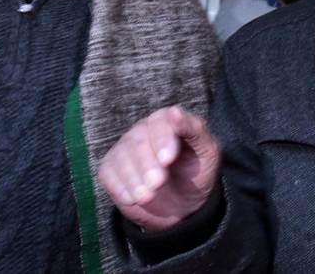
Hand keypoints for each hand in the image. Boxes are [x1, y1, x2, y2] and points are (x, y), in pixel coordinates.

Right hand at [97, 105, 220, 230]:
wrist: (182, 204)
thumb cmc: (196, 172)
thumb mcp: (207, 152)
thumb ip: (194, 129)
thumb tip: (174, 111)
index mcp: (167, 121)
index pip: (160, 123)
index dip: (162, 140)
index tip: (168, 160)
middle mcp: (143, 130)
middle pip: (138, 142)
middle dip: (148, 165)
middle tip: (158, 184)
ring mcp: (125, 148)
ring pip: (121, 157)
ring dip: (133, 179)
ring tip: (148, 197)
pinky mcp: (111, 167)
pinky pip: (108, 173)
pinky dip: (119, 187)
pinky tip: (132, 199)